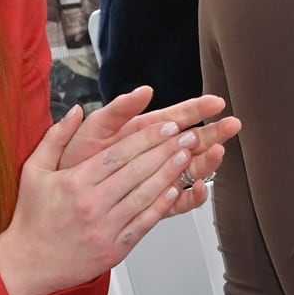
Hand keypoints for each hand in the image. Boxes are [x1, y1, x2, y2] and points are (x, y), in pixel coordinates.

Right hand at [0, 99, 238, 294]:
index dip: (147, 138)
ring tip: (187, 157)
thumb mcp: (34, 170)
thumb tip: (77, 110)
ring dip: (170, 174)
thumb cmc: (31, 217)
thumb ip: (56, 137)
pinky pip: (144, 223)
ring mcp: (105, 228)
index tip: (167, 125)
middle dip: (166, 150)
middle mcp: (92, 204)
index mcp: (75, 182)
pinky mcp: (114, 249)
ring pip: (145, 195)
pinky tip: (175, 190)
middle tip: (187, 136)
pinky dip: (161, 205)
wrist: (27, 264)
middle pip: (138, 171)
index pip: (119, 154)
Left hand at [59, 87, 240, 192]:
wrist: (61, 203)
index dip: (197, 108)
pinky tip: (200, 188)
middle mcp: (151, 154)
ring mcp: (155, 178)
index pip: (175, 116)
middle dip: (213, 132)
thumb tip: (143, 91)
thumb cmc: (72, 163)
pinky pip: (179, 200)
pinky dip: (192, 196)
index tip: (215, 102)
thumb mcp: (91, 131)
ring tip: (217, 155)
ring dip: (207, 161)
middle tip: (232, 125)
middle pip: (190, 140)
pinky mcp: (153, 203)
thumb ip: (116, 111)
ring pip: (189, 168)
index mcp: (139, 132)